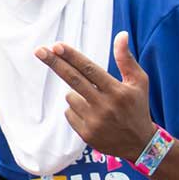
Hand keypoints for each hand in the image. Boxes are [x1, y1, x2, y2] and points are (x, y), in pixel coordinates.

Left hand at [35, 31, 154, 161]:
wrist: (139, 144)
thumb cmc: (137, 107)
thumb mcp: (139, 82)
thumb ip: (126, 59)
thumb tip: (121, 35)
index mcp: (118, 91)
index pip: (90, 69)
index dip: (72, 56)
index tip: (57, 46)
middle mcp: (105, 106)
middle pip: (73, 80)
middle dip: (54, 63)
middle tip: (39, 50)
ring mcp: (94, 121)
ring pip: (70, 97)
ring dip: (77, 95)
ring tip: (97, 104)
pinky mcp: (86, 134)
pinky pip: (68, 113)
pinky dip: (76, 110)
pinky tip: (93, 116)